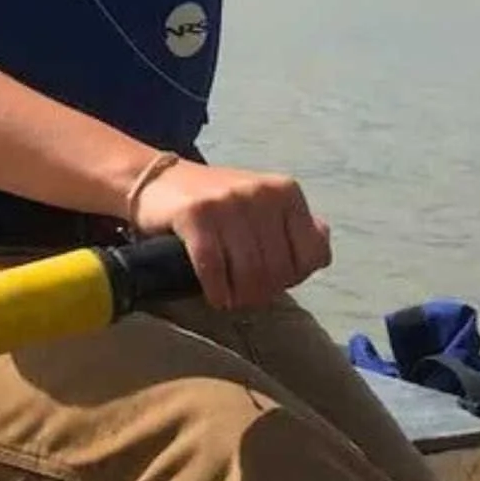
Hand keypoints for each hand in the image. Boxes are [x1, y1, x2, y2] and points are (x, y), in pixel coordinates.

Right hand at [131, 158, 332, 309]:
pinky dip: (217, 291)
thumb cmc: (217, 204)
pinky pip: (214, 268)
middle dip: (262, 292)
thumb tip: (320, 254)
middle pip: (278, 269)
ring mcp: (228, 201)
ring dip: (239, 297)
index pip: (312, 255)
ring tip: (230, 298)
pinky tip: (214, 295)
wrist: (158, 182)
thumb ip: (293, 228)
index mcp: (286, 191)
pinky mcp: (195, 214)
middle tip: (245, 296)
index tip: (272, 281)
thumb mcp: (263, 205)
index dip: (294, 278)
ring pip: (249, 273)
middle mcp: (262, 192)